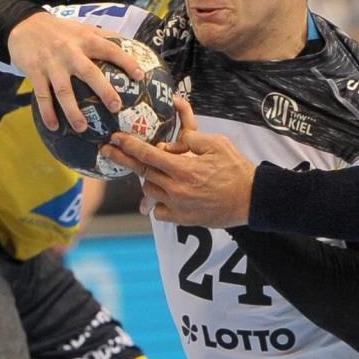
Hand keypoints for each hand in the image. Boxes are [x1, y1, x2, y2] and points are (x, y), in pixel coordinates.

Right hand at [7, 12, 143, 131]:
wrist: (24, 24)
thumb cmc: (60, 30)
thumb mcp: (82, 27)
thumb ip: (103, 36)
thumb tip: (132, 44)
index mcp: (85, 39)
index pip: (110, 49)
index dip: (126, 61)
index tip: (140, 76)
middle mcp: (70, 51)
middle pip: (89, 72)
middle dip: (104, 91)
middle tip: (116, 108)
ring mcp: (51, 63)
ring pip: (63, 90)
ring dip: (73, 111)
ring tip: (82, 128)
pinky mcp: (35, 71)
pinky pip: (42, 95)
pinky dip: (47, 112)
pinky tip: (54, 127)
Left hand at [101, 96, 255, 226]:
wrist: (251, 199)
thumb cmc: (235, 168)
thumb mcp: (215, 143)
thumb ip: (189, 139)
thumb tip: (167, 146)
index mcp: (183, 168)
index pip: (147, 155)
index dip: (128, 146)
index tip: (115, 138)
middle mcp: (176, 188)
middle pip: (142, 172)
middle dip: (123, 159)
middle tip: (108, 149)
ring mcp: (178, 206)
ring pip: (149, 190)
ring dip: (149, 179)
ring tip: (156, 171)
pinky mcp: (182, 220)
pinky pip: (158, 210)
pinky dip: (157, 201)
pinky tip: (164, 192)